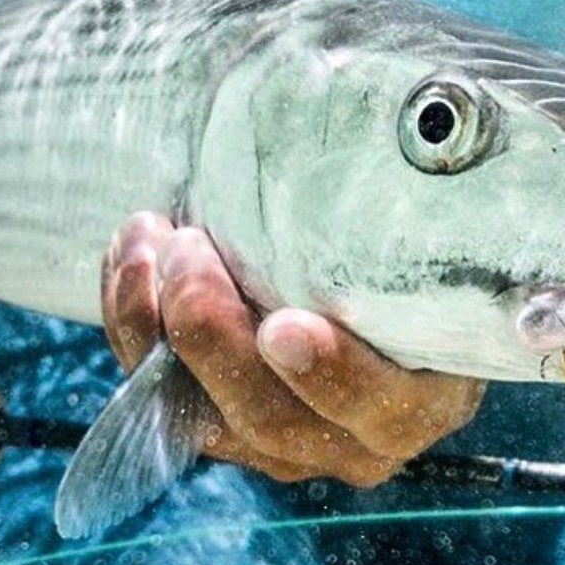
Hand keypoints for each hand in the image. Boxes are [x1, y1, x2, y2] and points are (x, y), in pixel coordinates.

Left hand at [101, 213, 485, 487]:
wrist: (365, 282)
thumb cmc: (404, 252)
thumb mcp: (424, 239)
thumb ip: (414, 217)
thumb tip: (435, 119)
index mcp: (423, 400)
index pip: (383, 405)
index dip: (332, 376)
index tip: (285, 327)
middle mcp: (352, 441)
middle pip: (274, 419)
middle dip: (217, 338)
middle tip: (190, 255)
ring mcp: (280, 445)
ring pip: (204, 417)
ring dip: (158, 329)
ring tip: (148, 243)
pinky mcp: (220, 432)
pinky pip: (159, 397)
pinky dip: (134, 328)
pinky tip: (129, 259)